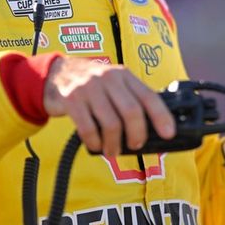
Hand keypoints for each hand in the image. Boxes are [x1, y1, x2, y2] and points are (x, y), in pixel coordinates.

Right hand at [42, 58, 175, 155]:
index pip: (148, 96)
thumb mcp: (114, 83)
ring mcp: (89, 88)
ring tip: (113, 151)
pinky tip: (97, 146)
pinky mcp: (72, 100)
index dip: (161, 116)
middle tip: (136, 145)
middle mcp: (109, 78)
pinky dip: (95, 142)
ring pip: (111, 123)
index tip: (168, 134)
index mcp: (124, 75)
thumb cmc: (92, 84)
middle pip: (132, 111)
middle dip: (137, 134)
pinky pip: (88, 128)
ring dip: (114, 144)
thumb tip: (153, 128)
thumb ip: (130, 97)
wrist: (56, 73)